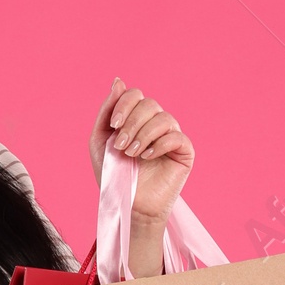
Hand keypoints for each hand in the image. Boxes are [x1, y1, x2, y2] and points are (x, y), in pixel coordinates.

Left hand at [89, 79, 194, 223]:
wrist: (126, 204)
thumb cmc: (113, 175)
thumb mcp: (100, 141)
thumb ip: (107, 111)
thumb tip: (118, 80)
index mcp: (136, 119)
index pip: (135, 95)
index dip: (124, 104)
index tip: (113, 125)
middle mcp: (155, 124)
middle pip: (149, 104)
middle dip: (132, 123)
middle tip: (121, 146)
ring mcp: (171, 137)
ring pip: (163, 118)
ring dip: (143, 135)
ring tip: (132, 154)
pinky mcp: (184, 152)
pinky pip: (176, 137)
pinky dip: (159, 145)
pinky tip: (147, 157)